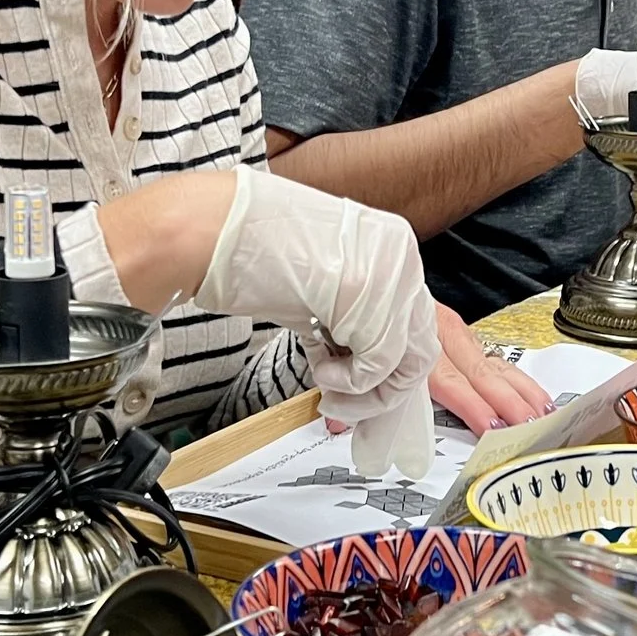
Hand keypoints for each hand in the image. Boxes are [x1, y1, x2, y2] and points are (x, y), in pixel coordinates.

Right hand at [193, 168, 439, 477]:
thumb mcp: (319, 287)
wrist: (214, 230)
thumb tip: (361, 367)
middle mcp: (400, 256)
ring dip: (367, 391)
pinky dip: (350, 383)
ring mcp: (391, 275)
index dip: (392, 369)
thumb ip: (350, 322)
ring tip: (329, 388)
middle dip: (387, 390)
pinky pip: (379, 366)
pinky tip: (321, 371)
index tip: (371, 394)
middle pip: (422, 346)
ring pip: (408, 363)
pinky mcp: (372, 298)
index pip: (415, 322)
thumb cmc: (251, 252)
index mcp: (391, 246)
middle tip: (350, 406)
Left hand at [329, 303, 551, 436]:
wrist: (366, 267)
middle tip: (529, 429)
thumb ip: (350, 388)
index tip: (490, 426)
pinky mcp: (457, 329)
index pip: (448, 381)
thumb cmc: (361, 312)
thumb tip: (336, 421)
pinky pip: (491, 356)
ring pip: (492, 364)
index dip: (470, 405)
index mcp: (413, 343)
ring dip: (520, 391)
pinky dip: (516, 377)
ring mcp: (452, 330)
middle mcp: (438, 335)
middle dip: (507, 403)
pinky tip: (536, 395)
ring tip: (543, 415)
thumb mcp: (346, 347)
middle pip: (480, 373)